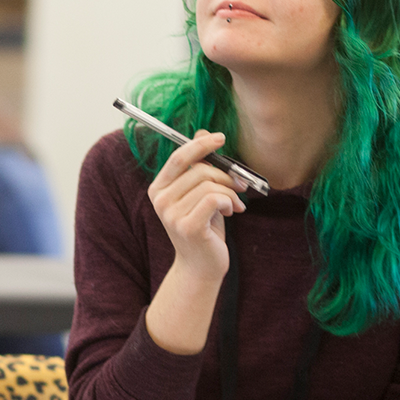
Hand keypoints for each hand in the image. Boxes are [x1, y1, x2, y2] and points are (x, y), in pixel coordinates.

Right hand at [147, 131, 245, 285]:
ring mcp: (171, 215)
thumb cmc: (203, 228)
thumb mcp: (200, 194)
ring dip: (230, 193)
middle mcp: (160, 200)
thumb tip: (203, 132)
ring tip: (235, 204)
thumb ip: (199, 167)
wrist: (201, 267)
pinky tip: (232, 212)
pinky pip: (215, 199)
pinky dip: (229, 202)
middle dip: (226, 175)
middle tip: (241, 184)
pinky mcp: (188, 226)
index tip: (221, 138)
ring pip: (210, 185)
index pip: (179, 157)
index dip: (201, 144)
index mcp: (159, 189)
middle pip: (200, 170)